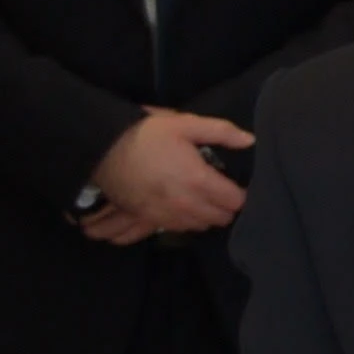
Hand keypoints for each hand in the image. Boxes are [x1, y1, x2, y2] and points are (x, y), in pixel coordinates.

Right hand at [80, 109, 251, 243]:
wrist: (103, 150)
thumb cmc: (147, 135)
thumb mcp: (186, 124)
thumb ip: (221, 132)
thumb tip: (250, 140)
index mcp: (198, 180)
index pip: (234, 201)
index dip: (241, 194)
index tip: (239, 184)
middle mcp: (185, 203)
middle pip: (221, 218)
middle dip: (227, 206)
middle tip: (224, 191)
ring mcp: (166, 214)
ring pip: (201, 226)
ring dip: (208, 215)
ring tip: (207, 199)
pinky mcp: (149, 219)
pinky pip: (179, 229)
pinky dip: (188, 222)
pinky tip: (188, 208)